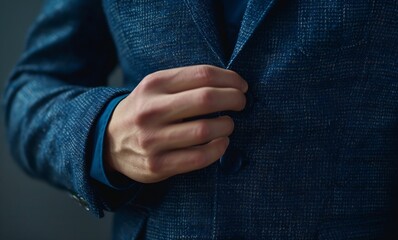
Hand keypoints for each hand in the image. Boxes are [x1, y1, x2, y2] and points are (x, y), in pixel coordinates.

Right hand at [104, 65, 247, 182]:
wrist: (107, 141)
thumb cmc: (143, 110)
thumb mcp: (155, 87)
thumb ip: (186, 82)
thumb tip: (230, 83)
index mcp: (153, 85)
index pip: (202, 74)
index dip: (230, 79)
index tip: (241, 85)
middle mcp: (151, 110)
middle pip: (206, 99)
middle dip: (234, 99)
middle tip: (241, 102)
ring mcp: (152, 140)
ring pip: (205, 130)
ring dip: (227, 126)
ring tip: (228, 124)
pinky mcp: (157, 165)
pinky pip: (198, 158)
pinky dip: (218, 149)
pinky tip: (222, 143)